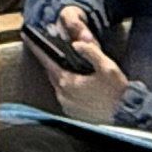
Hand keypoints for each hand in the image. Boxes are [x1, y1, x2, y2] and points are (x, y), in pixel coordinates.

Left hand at [40, 4, 126, 122]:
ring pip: (57, 84)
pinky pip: (64, 95)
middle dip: (49, 60)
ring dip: (59, 74)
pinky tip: (75, 81)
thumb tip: (77, 43)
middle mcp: (63, 94)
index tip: (26, 37)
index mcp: (67, 82)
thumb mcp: (107, 67)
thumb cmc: (117, 92)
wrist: (125, 115)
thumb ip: (91, 52)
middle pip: (51, 72)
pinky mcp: (73, 112)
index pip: (47, 61)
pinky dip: (66, 86)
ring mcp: (67, 105)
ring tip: (65, 64)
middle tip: (47, 48)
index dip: (36, 48)